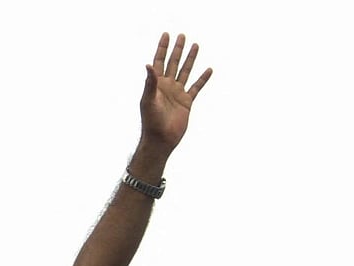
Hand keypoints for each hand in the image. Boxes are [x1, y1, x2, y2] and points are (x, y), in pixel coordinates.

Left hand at [139, 33, 212, 151]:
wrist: (161, 139)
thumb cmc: (151, 121)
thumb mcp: (148, 100)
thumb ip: (150, 83)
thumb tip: (148, 64)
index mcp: (156, 84)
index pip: (159, 62)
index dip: (162, 48)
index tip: (166, 35)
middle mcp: (167, 86)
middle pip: (173, 63)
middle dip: (177, 50)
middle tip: (182, 36)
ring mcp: (177, 93)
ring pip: (185, 72)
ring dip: (190, 59)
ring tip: (196, 45)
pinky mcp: (186, 102)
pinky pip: (196, 87)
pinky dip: (202, 79)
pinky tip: (208, 69)